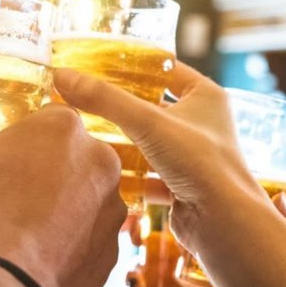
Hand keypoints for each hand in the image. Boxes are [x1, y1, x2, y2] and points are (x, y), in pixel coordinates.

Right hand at [0, 105, 125, 286]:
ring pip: (79, 201)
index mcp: (62, 128)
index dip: (14, 143)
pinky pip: (85, 242)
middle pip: (64, 160)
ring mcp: (112, 210)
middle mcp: (100, 162)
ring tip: (15, 234)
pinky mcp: (113, 252)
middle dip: (38, 176)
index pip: (41, 121)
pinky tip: (32, 262)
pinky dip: (64, 249)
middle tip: (2, 200)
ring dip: (56, 212)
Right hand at [54, 63, 261, 248]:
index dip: (134, 65)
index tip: (100, 63)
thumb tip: (62, 76)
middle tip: (86, 99)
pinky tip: (103, 172)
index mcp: (205, 96)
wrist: (223, 222)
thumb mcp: (148, 122)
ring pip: (149, 142)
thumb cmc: (201, 163)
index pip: (165, 68)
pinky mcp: (182, 186)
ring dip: (122, 141)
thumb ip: (105, 99)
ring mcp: (193, 156)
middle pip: (153, 107)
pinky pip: (149, 175)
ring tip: (86, 133)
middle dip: (121, 107)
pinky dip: (128, 175)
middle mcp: (202, 123)